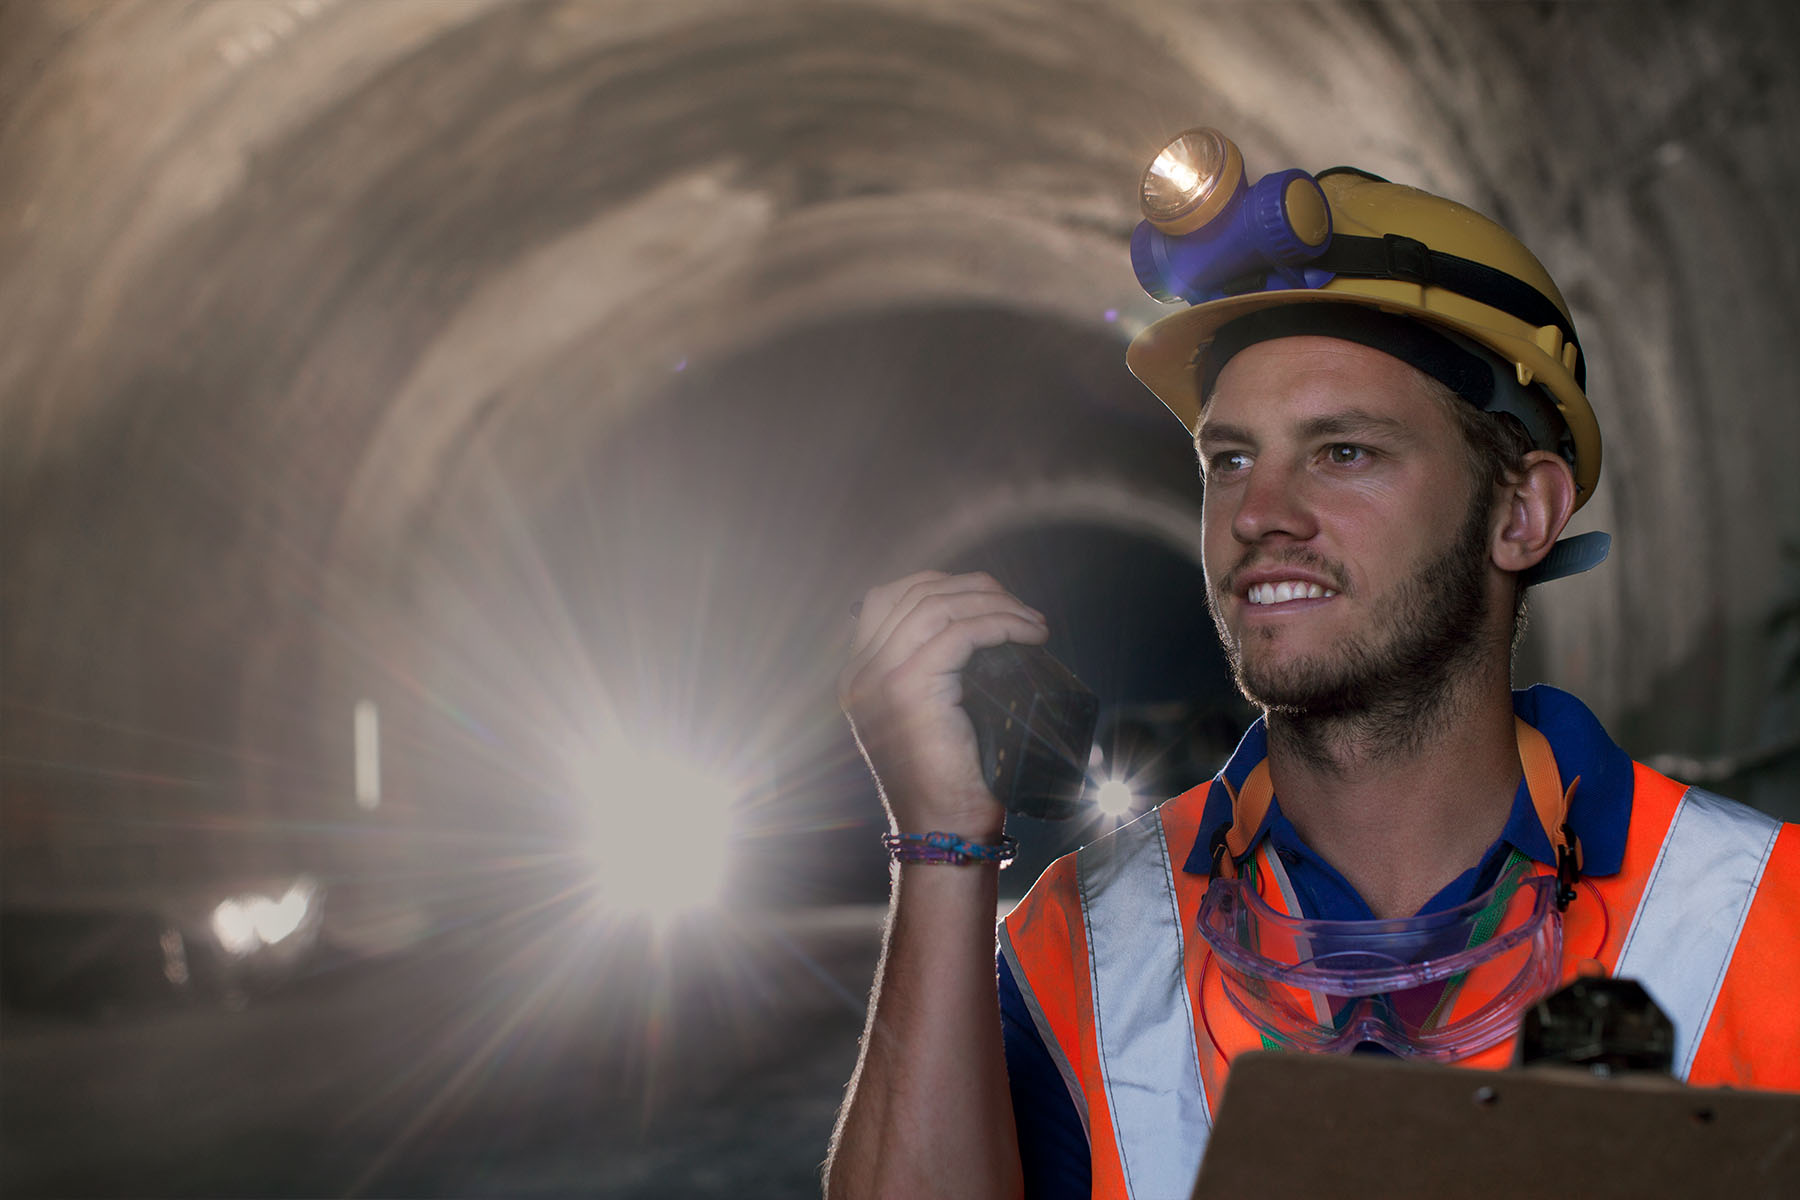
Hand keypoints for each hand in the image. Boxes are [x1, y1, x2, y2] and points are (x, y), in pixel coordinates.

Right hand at [839, 571, 1049, 839]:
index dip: (942, 584)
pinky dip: (1000, 624)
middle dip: (976, 590)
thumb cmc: (950, 780)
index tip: (989, 597)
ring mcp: (879, 680)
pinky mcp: (909, 691)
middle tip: (1020, 610)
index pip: (888, 598)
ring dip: (995, 604)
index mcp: (858, 676)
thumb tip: (980, 626)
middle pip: (915, 594)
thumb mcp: (930, 716)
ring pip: (938, 607)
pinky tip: (1027, 633)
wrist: (944, 833)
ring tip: (1032, 622)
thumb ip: (933, 673)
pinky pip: (960, 634)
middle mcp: (860, 673)